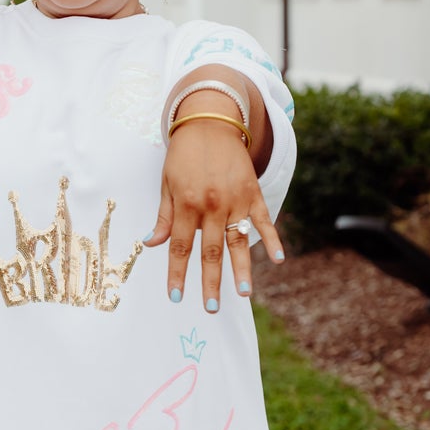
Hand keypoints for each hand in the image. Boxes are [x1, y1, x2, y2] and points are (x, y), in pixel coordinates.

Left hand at [145, 120, 282, 310]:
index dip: (177, 273)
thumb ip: (163, 216)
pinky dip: (272, 239)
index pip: (180, 246)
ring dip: (241, 269)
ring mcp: (235, 200)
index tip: (176, 296)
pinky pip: (264, 220)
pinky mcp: (253, 193)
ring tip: (243, 293)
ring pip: (238, 241)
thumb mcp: (167, 183)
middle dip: (209, 282)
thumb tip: (150, 244)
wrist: (210, 121)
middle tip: (211, 307)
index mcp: (186, 203)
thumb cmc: (184, 155)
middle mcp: (211, 205)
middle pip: (210, 251)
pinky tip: (278, 259)